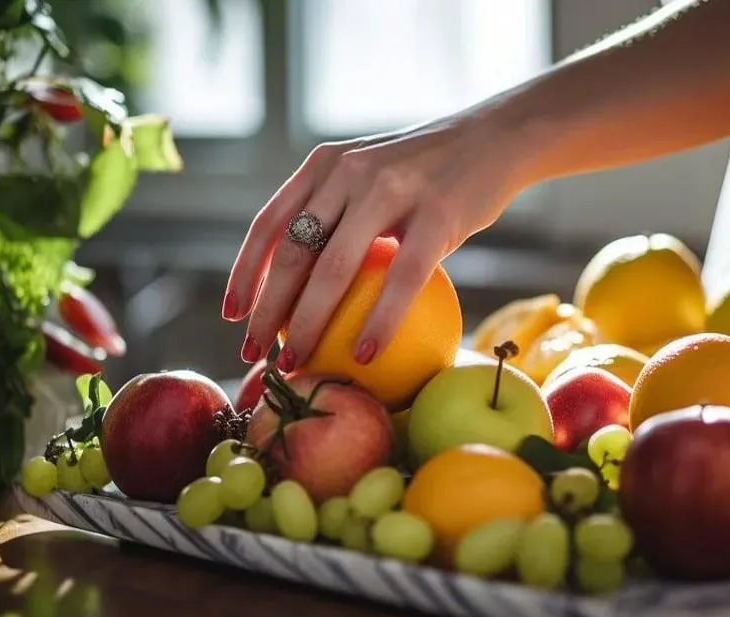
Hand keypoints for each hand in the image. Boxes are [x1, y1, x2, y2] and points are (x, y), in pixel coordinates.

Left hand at [222, 113, 524, 370]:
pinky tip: (366, 355)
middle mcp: (350, 172)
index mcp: (326, 164)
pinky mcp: (437, 214)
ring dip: (310, 325)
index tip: (232, 316)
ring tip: (300, 364)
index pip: (270, 223)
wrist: (497, 138)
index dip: (245, 273)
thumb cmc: (430, 172)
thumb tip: (300, 285)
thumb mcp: (372, 172)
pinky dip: (379, 322)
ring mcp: (393, 190)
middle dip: (267, 311)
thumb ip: (336, 210)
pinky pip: (401, 280)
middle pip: (294, 253)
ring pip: (335, 269)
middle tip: (255, 353)